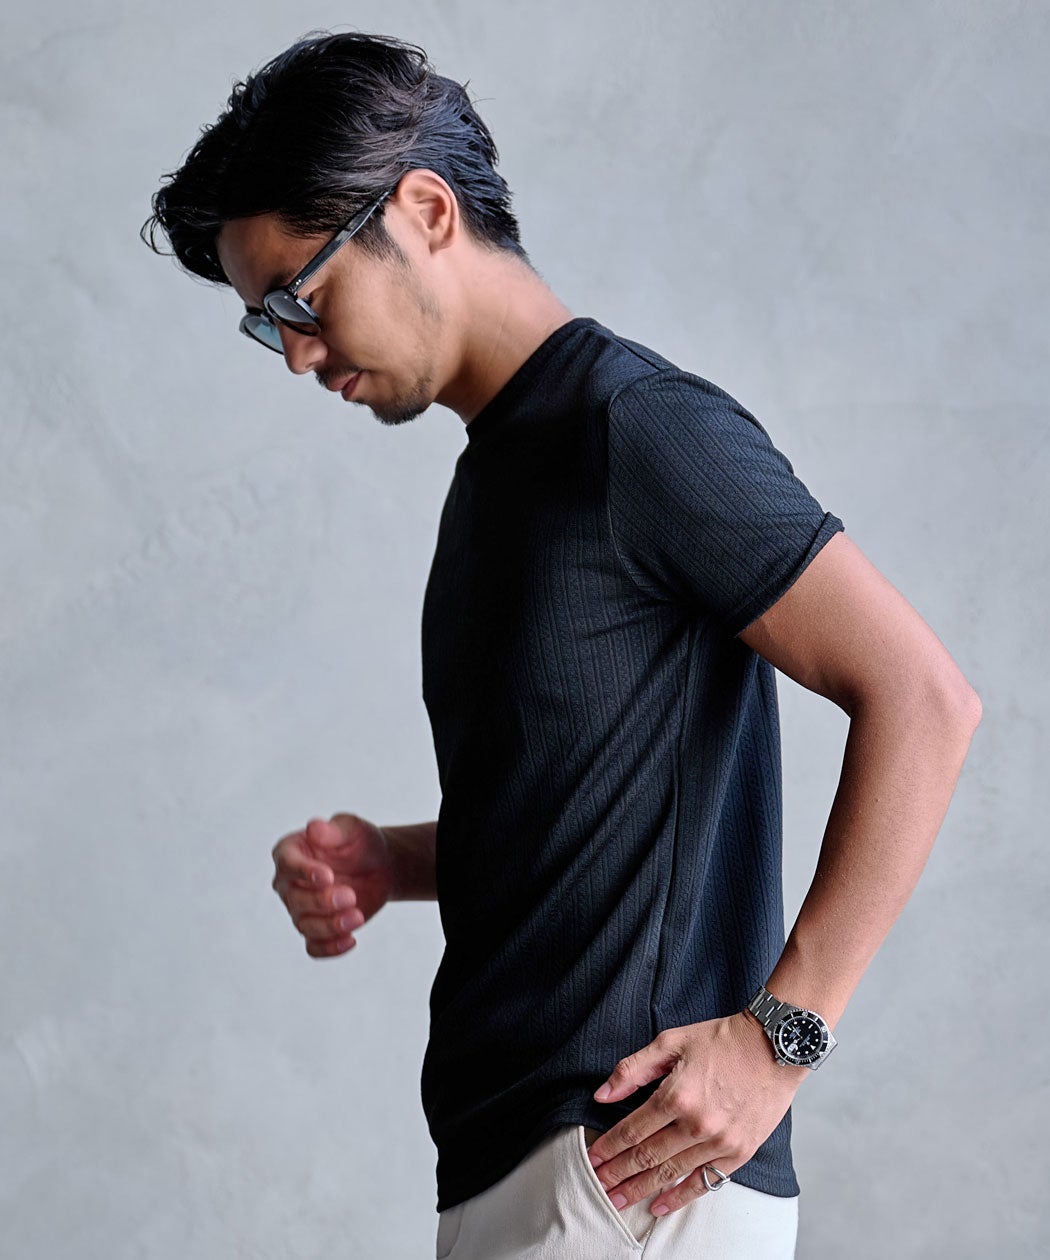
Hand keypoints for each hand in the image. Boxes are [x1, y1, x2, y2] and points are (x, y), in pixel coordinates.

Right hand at [271, 813, 392, 957]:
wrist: (380, 866)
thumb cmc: (360, 842)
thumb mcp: (353, 828)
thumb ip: (334, 829)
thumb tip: (313, 828)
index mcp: (290, 852)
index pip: (287, 864)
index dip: (304, 872)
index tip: (328, 876)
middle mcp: (288, 883)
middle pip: (295, 900)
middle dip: (322, 902)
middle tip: (350, 895)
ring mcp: (300, 909)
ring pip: (305, 926)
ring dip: (330, 926)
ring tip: (357, 916)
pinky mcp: (316, 929)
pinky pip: (314, 947)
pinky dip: (329, 948)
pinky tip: (351, 940)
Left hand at [587, 1012, 807, 1217]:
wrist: (774, 1046)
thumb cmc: (721, 1039)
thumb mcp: (671, 1042)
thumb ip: (633, 1069)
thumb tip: (602, 1095)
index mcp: (676, 1095)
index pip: (632, 1130)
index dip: (609, 1148)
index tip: (592, 1160)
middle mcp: (696, 1123)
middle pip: (647, 1156)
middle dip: (618, 1174)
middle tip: (598, 1187)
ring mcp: (720, 1141)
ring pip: (671, 1173)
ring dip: (641, 1188)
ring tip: (619, 1201)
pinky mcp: (740, 1152)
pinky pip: (705, 1181)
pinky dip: (680, 1196)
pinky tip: (660, 1205)